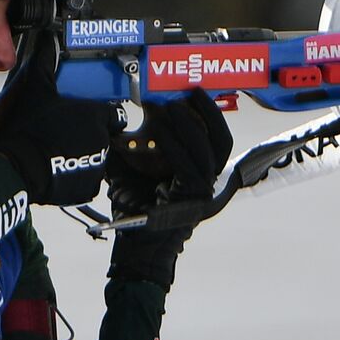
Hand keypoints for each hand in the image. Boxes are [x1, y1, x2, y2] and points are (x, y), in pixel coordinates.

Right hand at [0, 29, 115, 204]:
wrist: (18, 167)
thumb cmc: (29, 128)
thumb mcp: (36, 91)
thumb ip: (46, 64)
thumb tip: (48, 41)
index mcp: (95, 116)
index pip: (113, 114)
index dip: (100, 115)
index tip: (87, 118)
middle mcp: (102, 141)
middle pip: (101, 136)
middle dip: (85, 136)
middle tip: (61, 136)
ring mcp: (97, 165)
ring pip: (95, 159)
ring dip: (81, 157)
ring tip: (56, 153)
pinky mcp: (88, 188)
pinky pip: (86, 180)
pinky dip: (75, 177)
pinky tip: (58, 169)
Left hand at [107, 89, 232, 289]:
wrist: (132, 247)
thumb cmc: (133, 209)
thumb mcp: (130, 168)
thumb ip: (131, 145)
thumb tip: (118, 118)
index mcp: (198, 173)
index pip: (214, 138)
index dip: (207, 113)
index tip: (191, 91)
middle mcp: (207, 182)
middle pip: (221, 141)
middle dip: (208, 113)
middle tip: (190, 91)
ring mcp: (203, 193)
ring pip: (207, 151)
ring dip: (190, 124)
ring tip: (172, 106)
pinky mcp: (193, 200)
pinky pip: (188, 166)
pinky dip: (174, 144)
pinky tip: (159, 129)